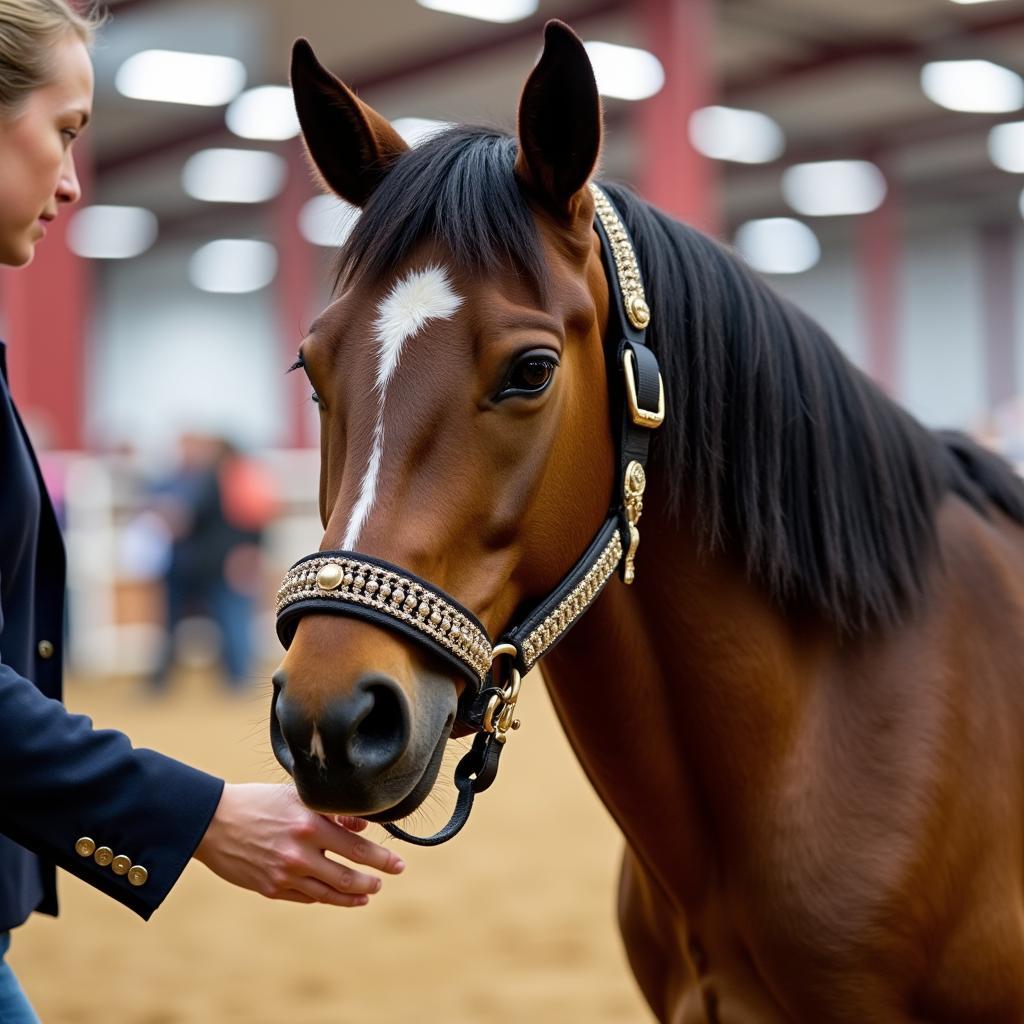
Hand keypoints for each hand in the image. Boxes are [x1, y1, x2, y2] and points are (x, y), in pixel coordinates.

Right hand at [193, 783, 404, 905]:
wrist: (213, 821)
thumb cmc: (259, 801)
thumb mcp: (297, 797)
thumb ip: (333, 812)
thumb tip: (365, 825)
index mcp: (310, 825)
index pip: (358, 848)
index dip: (383, 859)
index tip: (399, 864)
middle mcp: (300, 853)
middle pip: (348, 877)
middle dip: (373, 881)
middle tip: (385, 880)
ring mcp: (284, 875)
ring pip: (329, 894)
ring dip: (353, 896)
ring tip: (368, 894)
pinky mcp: (270, 889)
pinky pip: (306, 898)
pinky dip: (326, 898)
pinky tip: (336, 896)